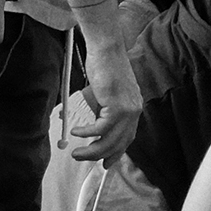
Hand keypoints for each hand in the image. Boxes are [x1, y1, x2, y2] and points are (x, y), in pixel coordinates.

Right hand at [64, 44, 140, 164]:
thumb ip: (101, 108)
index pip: (127, 137)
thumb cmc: (103, 65)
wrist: (106, 48)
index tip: (105, 162)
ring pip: (110, 140)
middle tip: (83, 159)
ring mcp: (128, 110)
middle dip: (101, 156)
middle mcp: (134, 111)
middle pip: (119, 143)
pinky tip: (75, 132)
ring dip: (91, 150)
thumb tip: (85, 122)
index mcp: (133, 108)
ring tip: (76, 152)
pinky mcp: (117, 106)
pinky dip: (87, 133)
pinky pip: (101, 128)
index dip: (116, 152)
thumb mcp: (104, 92)